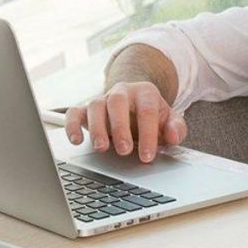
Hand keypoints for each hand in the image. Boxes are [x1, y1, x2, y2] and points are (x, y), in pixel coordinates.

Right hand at [65, 82, 187, 162]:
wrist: (134, 104)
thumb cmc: (151, 117)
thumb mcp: (169, 120)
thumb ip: (176, 128)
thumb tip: (173, 135)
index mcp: (145, 92)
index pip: (147, 110)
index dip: (148, 133)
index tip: (147, 156)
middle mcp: (122, 92)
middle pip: (118, 102)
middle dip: (120, 127)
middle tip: (124, 150)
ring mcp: (102, 100)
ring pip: (95, 106)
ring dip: (97, 128)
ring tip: (101, 148)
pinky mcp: (85, 110)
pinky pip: (74, 113)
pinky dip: (72, 125)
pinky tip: (77, 141)